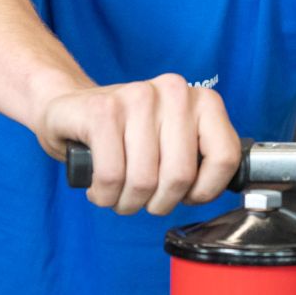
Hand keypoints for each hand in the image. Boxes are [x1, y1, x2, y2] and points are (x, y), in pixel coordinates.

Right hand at [32, 74, 241, 214]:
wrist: (70, 109)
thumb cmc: (128, 135)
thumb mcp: (177, 142)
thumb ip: (203, 159)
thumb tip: (225, 189)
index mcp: (202, 100)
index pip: (225, 158)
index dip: (204, 191)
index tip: (186, 194)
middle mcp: (174, 91)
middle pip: (180, 176)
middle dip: (159, 202)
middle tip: (144, 199)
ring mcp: (137, 97)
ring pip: (144, 180)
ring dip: (127, 202)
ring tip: (119, 193)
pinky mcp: (101, 111)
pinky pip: (111, 176)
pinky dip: (104, 195)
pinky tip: (100, 187)